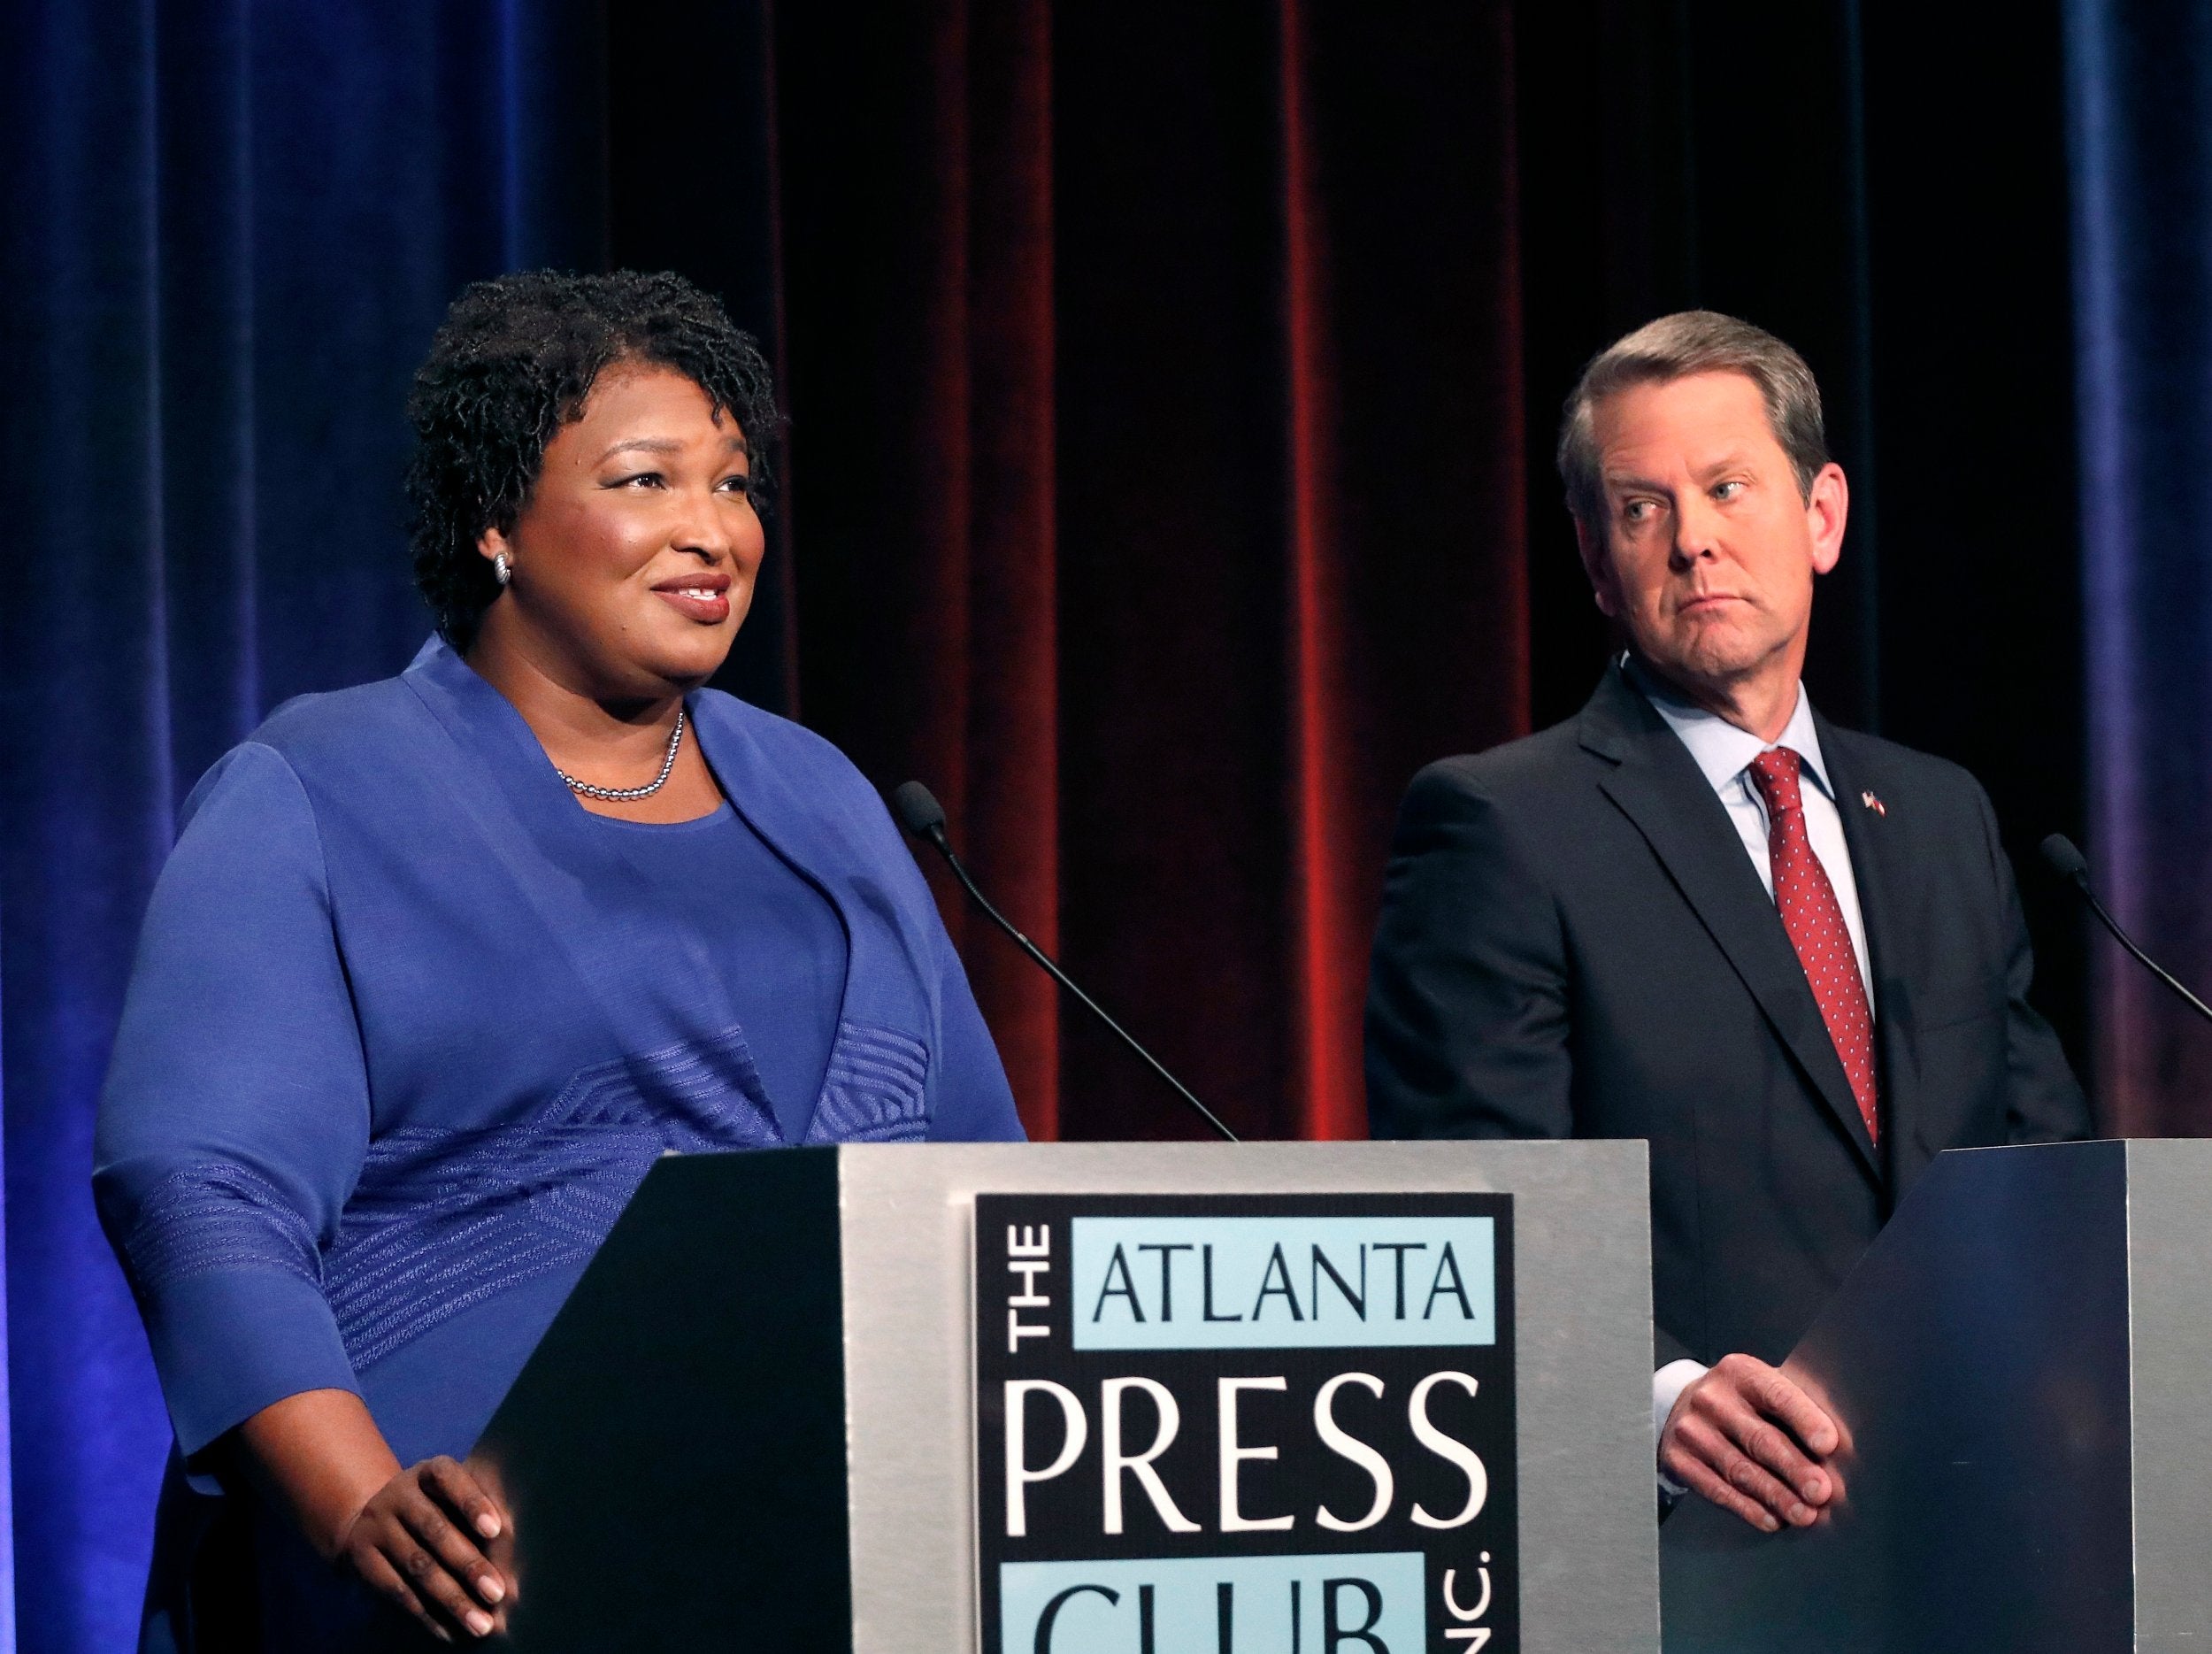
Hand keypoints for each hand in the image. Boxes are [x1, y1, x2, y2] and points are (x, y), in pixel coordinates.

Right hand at [337, 1456, 508, 1641]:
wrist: (367, 1518)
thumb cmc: (433, 1507)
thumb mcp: (450, 1495)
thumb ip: (477, 1513)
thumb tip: (513, 1549)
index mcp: (428, 1472)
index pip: (449, 1478)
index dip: (472, 1503)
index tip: (497, 1530)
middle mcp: (399, 1494)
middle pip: (434, 1528)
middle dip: (468, 1564)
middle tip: (497, 1593)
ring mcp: (376, 1526)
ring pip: (417, 1565)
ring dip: (452, 1599)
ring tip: (479, 1623)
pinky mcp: (361, 1559)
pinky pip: (396, 1590)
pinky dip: (425, 1614)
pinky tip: (449, 1631)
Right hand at [1659, 1353, 1839, 1532]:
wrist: (1683, 1408)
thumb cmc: (1742, 1403)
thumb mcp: (1764, 1391)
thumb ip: (1797, 1410)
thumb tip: (1839, 1450)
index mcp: (1740, 1373)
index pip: (1777, 1395)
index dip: (1804, 1420)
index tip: (1828, 1445)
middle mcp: (1712, 1398)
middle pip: (1759, 1438)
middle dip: (1794, 1468)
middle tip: (1821, 1492)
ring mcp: (1691, 1429)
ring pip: (1740, 1469)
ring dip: (1776, 1496)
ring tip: (1804, 1514)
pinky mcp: (1678, 1459)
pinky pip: (1717, 1489)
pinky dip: (1748, 1508)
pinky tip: (1771, 1519)